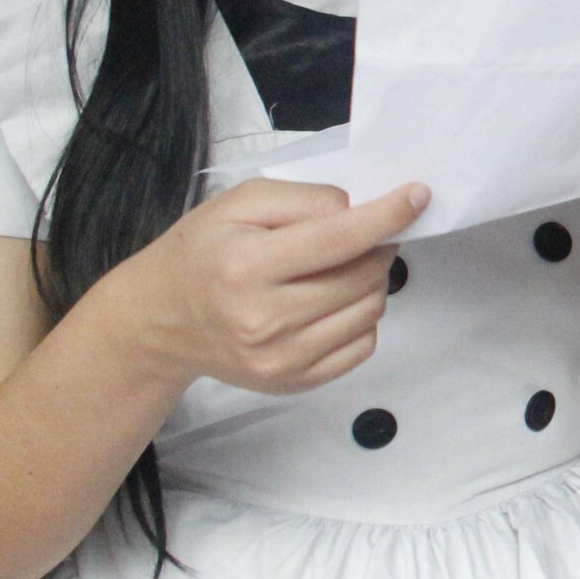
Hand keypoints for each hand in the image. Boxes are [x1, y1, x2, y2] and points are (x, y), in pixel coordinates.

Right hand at [124, 178, 427, 393]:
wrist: (161, 320)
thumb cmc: (203, 252)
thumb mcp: (241, 204)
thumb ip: (306, 199)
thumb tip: (363, 209)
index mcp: (245, 266)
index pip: (340, 239)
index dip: (387, 215)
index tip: (418, 196)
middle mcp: (263, 319)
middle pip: (364, 275)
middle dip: (377, 246)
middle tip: (362, 235)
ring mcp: (280, 358)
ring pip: (370, 309)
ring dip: (371, 281)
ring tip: (339, 268)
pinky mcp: (293, 382)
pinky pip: (363, 345)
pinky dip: (360, 317)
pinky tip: (330, 302)